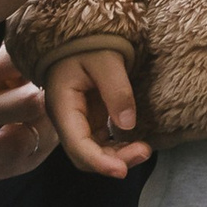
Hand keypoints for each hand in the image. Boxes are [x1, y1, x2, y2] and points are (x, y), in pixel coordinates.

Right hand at [45, 47, 150, 178]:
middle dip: (113, 161)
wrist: (79, 35)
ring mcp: (78, 121)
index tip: (122, 171)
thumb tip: (127, 125)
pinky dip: (118, 148)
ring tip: (144, 149)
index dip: (99, 162)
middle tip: (144, 151)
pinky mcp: (90, 119)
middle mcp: (66, 119)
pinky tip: (136, 143)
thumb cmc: (88, 43)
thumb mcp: (106, 60)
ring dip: (118, 157)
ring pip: (93, 152)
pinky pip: (101, 142)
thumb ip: (117, 90)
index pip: (77, 145)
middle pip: (85, 155)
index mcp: (62, 106)